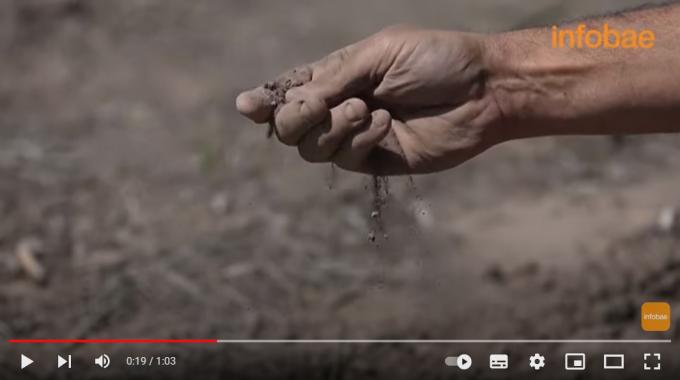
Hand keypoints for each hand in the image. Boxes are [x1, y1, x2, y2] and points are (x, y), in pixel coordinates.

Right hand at [236, 26, 506, 174]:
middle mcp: (339, 108)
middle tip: (324, 104)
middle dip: (296, 118)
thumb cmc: (435, 60)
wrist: (483, 91)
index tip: (248, 106)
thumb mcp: (376, 56)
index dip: (263, 102)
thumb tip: (278, 100)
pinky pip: (345, 158)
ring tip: (367, 108)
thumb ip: (328, 80)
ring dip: (332, 128)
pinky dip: (358, 139)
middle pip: (289, 128)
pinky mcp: (376, 160)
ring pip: (310, 148)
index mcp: (335, 76)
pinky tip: (384, 123)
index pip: (286, 93)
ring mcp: (356, 136)